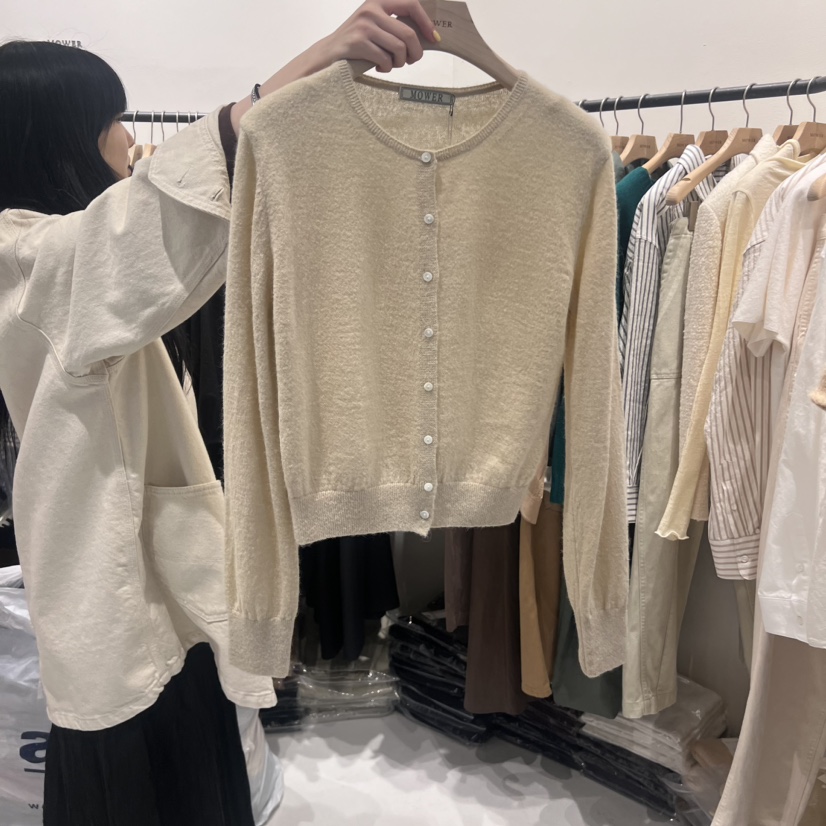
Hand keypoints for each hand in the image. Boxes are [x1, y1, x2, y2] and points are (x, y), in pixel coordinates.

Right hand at [232, 1, 437, 133]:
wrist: (327, 56)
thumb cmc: (357, 46)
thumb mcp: (376, 28)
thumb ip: (395, 27)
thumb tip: (426, 37)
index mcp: (378, 2)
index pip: (411, 5)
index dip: (426, 23)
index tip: (434, 39)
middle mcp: (371, 10)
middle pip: (408, 33)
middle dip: (414, 52)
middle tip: (410, 61)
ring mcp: (363, 26)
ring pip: (399, 49)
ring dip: (399, 63)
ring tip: (390, 65)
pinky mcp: (357, 43)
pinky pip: (385, 60)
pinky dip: (386, 68)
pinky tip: (379, 68)